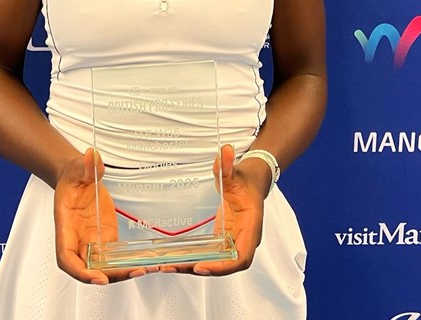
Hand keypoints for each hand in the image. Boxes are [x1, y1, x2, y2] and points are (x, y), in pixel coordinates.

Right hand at [53, 148, 151, 283]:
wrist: (77, 176)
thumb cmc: (73, 175)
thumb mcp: (79, 168)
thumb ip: (87, 166)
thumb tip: (92, 156)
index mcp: (65, 226)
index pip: (66, 258)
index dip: (81, 272)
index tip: (98, 277)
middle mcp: (76, 238)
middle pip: (87, 269)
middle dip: (108, 276)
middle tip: (132, 273)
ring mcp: (90, 240)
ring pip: (101, 267)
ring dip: (119, 272)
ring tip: (141, 270)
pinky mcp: (103, 238)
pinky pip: (111, 257)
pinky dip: (124, 263)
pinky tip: (141, 263)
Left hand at [161, 145, 267, 276]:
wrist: (252, 183)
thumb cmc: (246, 181)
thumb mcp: (235, 173)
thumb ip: (227, 166)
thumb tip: (224, 151)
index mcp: (251, 227)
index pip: (240, 257)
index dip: (222, 266)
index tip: (201, 266)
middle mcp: (244, 240)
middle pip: (226, 265)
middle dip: (201, 270)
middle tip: (175, 267)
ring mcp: (234, 242)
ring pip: (217, 264)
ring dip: (193, 267)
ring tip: (168, 266)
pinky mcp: (225, 241)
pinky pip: (212, 256)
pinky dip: (195, 260)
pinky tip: (176, 260)